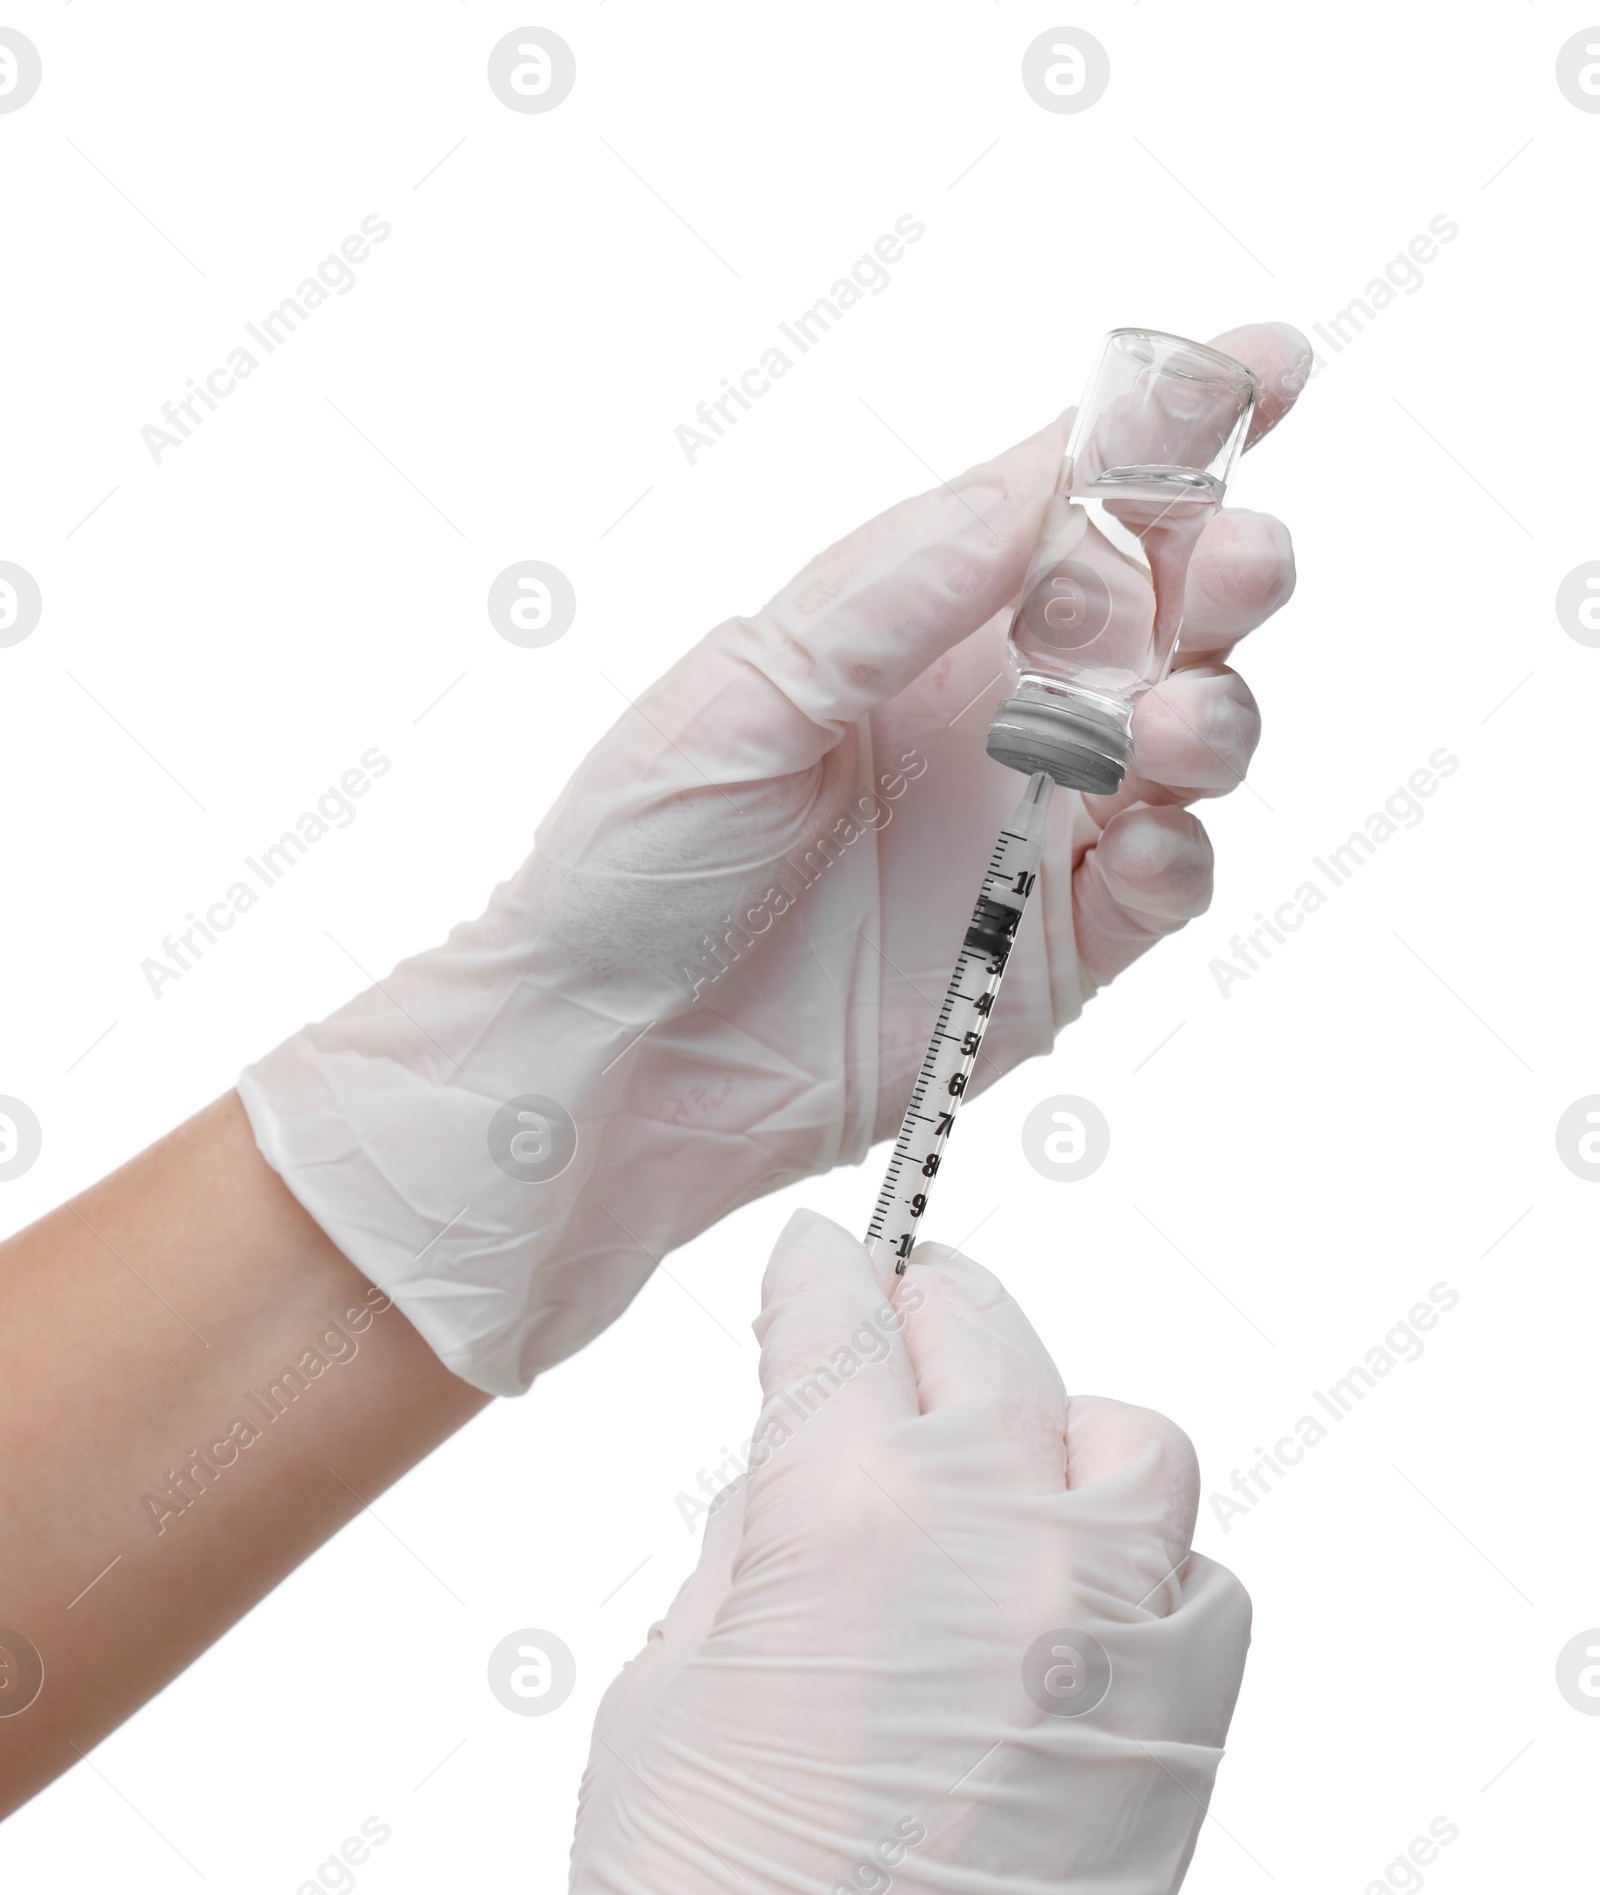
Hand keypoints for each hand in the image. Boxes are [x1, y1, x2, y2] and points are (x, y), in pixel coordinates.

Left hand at [239, 322, 1306, 1394]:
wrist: (604, 1057)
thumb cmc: (635, 863)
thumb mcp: (746, 692)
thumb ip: (898, 589)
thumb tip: (1038, 478)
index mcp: (926, 618)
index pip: (1075, 496)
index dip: (1179, 427)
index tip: (1267, 364)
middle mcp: (1004, 713)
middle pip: (1172, 609)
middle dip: (1227, 567)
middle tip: (1234, 563)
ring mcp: (1039, 834)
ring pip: (1195, 740)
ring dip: (1211, 711)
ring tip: (1163, 725)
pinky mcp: (1056, 955)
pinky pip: (1166, 889)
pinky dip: (1178, 857)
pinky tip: (1137, 846)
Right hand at [328, 1212, 1250, 1894]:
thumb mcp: (663, 1689)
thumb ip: (756, 1547)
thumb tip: (810, 1467)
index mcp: (844, 1513)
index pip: (841, 1319)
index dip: (814, 1279)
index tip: (817, 1266)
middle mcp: (1003, 1548)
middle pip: (995, 1344)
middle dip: (935, 1315)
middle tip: (905, 1319)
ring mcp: (1118, 1648)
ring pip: (1133, 1451)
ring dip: (1059, 1437)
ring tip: (1003, 1482)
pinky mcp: (1187, 1750)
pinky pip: (1199, 1598)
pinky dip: (1141, 1580)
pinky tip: (1073, 1625)